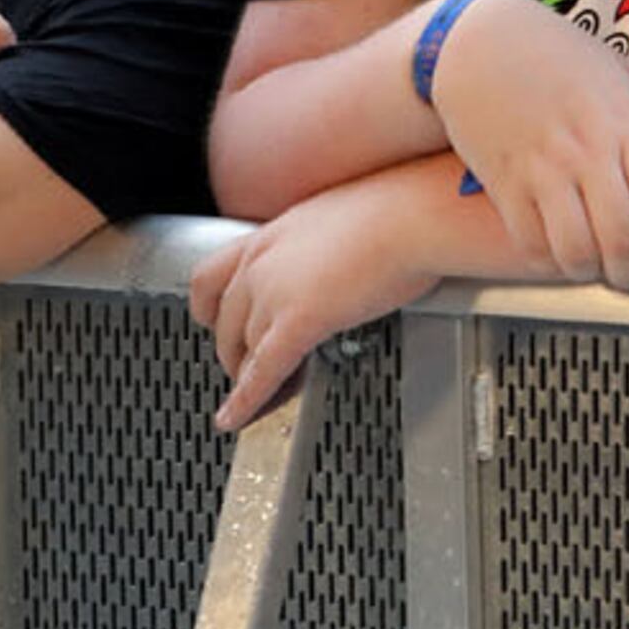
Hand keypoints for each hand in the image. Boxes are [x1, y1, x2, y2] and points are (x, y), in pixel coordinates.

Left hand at [194, 178, 439, 429]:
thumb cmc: (404, 210)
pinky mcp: (297, 322)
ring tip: (256, 398)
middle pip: (223, 319)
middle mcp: (262, 261)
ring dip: (244, 377)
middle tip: (244, 369)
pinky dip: (246, 400)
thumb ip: (330, 246)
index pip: (214, 275)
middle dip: (231, 350)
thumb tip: (350, 260)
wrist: (418, 214)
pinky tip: (236, 417)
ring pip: (240, 349)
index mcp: (275, 233)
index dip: (210, 308)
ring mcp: (273, 291)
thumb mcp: (347, 218)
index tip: (214, 323)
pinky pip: (262, 371)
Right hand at [424, 0, 628, 287]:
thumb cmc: (552, 51)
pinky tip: (560, 257)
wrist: (472, 44)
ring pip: (574, 249)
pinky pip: (530, 243)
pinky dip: (549, 262)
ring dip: (592, 272)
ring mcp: (542, 171)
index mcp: (623, 122)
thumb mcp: (615, 64)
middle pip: (622, 234)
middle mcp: (585, 152)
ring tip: (599, 270)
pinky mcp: (503, 185)